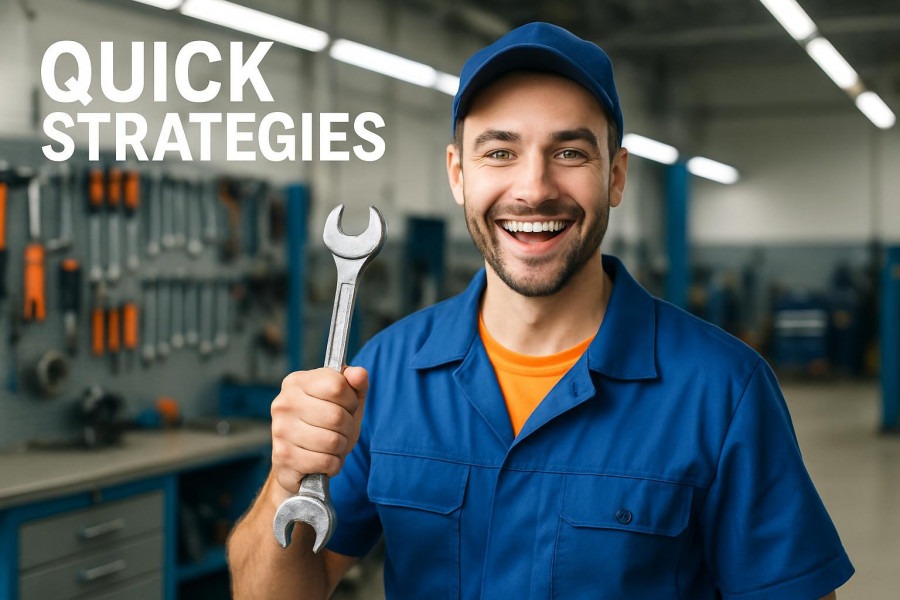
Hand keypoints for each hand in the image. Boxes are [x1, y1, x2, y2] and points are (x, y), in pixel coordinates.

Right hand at [270, 366, 367, 497]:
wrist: (298, 461)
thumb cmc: (325, 425)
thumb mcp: (345, 400)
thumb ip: (356, 383)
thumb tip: (359, 374)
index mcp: (297, 382)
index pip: (337, 386)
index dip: (350, 401)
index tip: (346, 407)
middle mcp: (284, 403)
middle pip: (336, 416)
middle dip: (348, 427)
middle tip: (341, 430)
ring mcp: (281, 430)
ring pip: (332, 441)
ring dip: (341, 447)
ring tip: (332, 445)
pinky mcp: (283, 457)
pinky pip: (326, 462)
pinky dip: (333, 464)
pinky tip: (324, 459)